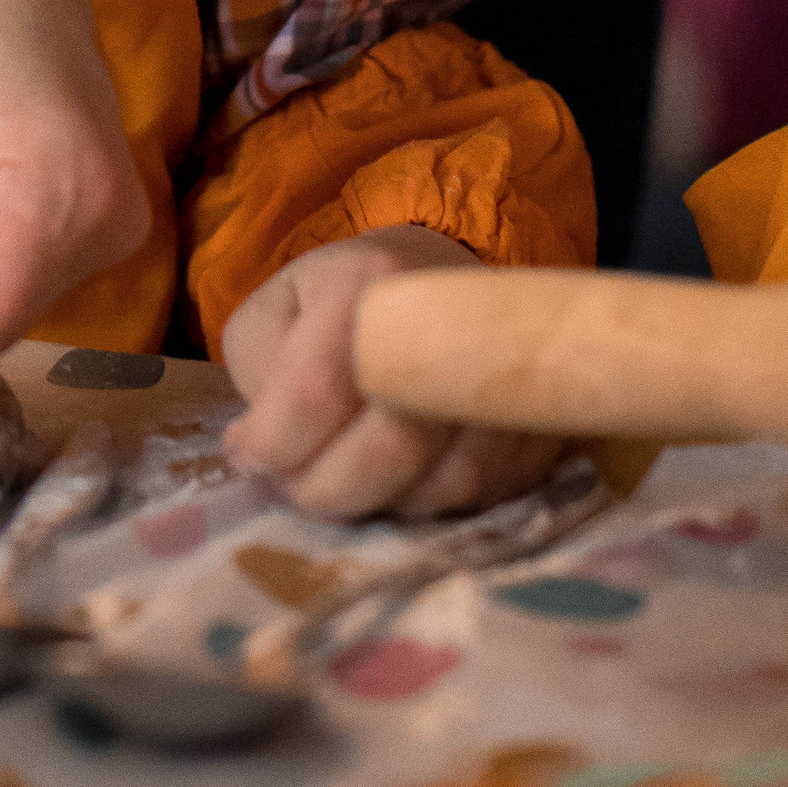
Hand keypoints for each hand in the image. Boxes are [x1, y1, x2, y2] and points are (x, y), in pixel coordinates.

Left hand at [220, 226, 562, 517]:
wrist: (434, 278)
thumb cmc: (338, 301)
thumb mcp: (275, 310)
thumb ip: (257, 367)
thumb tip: (261, 447)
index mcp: (367, 282)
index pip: (317, 389)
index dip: (273, 443)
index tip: (247, 458)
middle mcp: (449, 323)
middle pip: (392, 447)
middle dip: (325, 490)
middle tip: (293, 489)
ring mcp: (506, 376)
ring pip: (444, 482)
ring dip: (379, 505)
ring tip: (341, 484)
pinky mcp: (540, 425)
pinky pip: (488, 496)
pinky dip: (432, 509)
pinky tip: (395, 488)